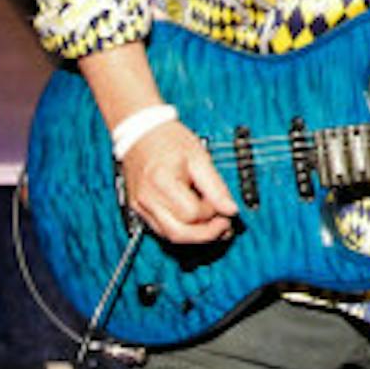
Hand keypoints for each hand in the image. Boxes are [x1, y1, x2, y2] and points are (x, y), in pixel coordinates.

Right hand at [120, 122, 237, 244]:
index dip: (213, 213)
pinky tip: (197, 221)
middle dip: (207, 234)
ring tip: (214, 224)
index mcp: (162, 182)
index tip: (225, 206)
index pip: (193, 213)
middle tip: (224, 224)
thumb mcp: (200, 157)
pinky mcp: (139, 209)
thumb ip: (216, 186)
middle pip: (180, 233)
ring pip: (170, 236)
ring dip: (196, 235)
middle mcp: (147, 198)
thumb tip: (231, 209)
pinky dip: (182, 229)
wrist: (141, 132)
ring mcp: (140, 206)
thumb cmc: (169, 140)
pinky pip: (162, 229)